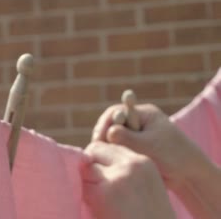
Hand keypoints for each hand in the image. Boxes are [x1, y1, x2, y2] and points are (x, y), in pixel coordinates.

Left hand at [82, 141, 174, 218]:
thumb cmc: (146, 218)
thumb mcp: (142, 188)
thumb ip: (122, 170)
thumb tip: (87, 157)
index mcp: (144, 163)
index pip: (109, 146)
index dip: (99, 160)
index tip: (101, 178)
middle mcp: (133, 164)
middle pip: (94, 150)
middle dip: (90, 167)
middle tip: (97, 190)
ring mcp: (118, 177)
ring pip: (85, 167)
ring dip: (86, 182)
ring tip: (100, 202)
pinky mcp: (104, 192)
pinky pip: (82, 185)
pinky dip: (84, 196)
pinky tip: (99, 210)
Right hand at [91, 104, 211, 188]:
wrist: (188, 174)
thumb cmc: (172, 155)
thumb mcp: (148, 145)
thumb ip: (127, 138)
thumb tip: (108, 132)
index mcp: (144, 113)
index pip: (116, 112)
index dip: (105, 124)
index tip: (99, 138)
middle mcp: (137, 121)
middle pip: (111, 124)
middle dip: (104, 136)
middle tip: (98, 149)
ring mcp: (135, 134)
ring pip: (111, 137)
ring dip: (108, 146)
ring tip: (106, 157)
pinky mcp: (133, 147)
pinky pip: (116, 147)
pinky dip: (112, 153)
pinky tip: (111, 161)